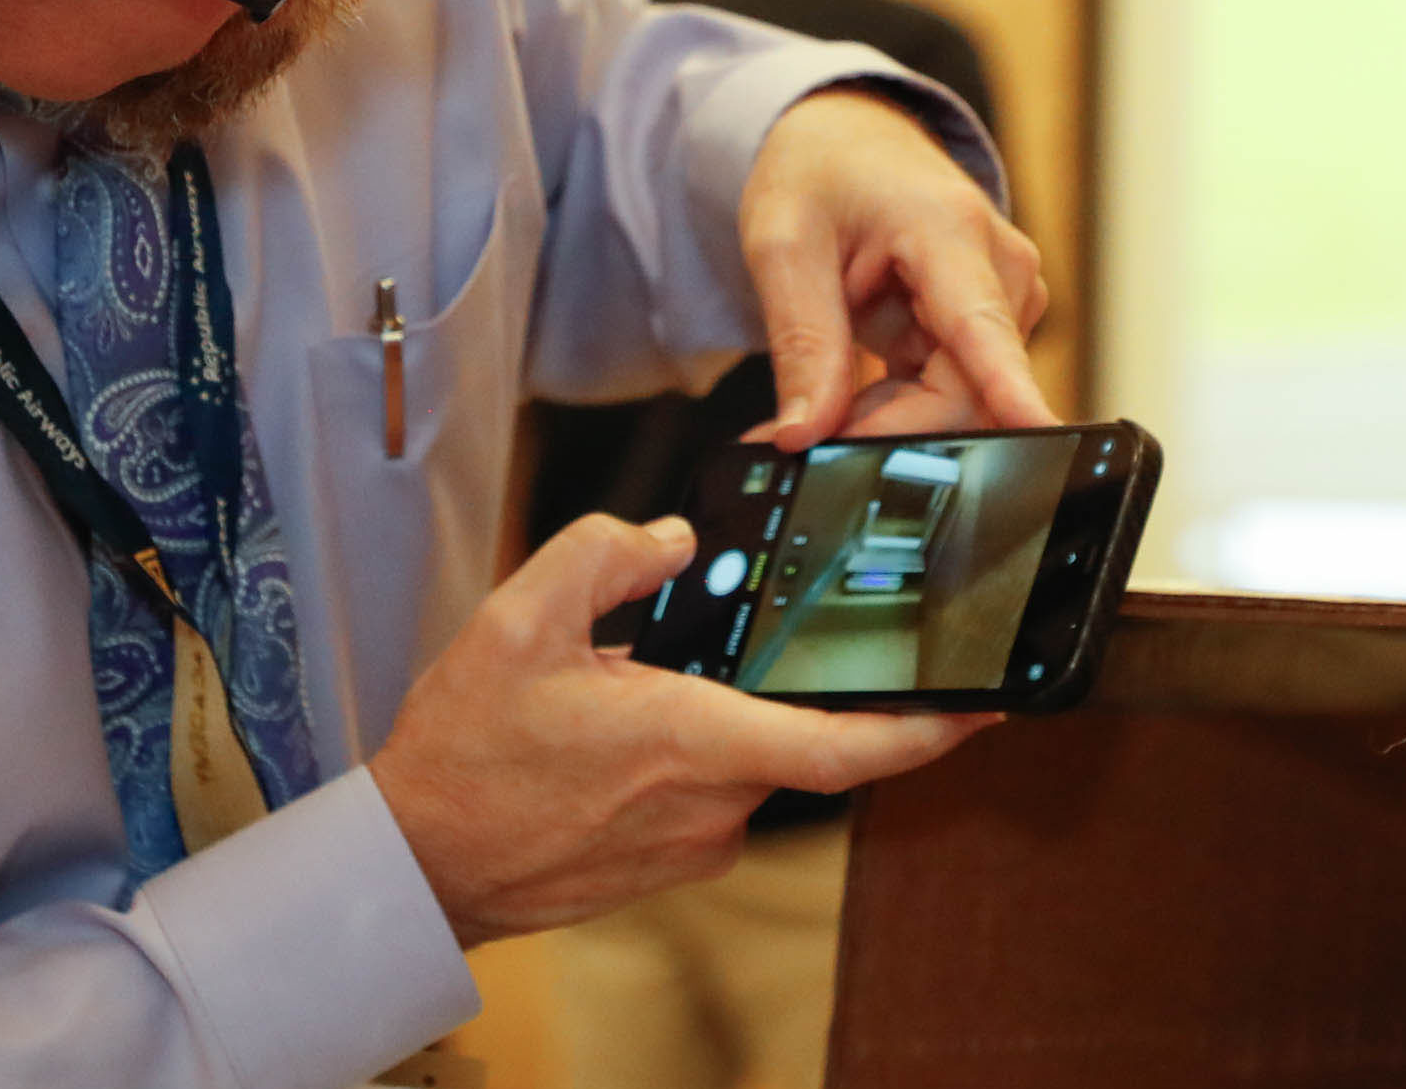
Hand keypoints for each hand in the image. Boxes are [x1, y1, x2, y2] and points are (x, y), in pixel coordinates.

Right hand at [370, 516, 988, 945]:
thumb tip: (678, 539)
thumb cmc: (467, 753)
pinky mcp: (668, 865)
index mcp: (697, 744)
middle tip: (769, 636)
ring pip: (748, 761)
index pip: (850, 749)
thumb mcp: (522, 617)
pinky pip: (710, 793)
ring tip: (638, 682)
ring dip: (724, 716)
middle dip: (793, 685)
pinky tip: (621, 728)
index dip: (931, 730)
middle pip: (801, 738)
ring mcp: (693, 846)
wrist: (417, 862)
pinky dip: (691, 752)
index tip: (988, 704)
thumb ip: (611, 552)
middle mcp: (714, 807)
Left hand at [738, 88, 1051, 447]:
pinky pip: (951, 391)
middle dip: (885, 429)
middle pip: (965, 390)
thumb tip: (807, 432)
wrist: (844, 138)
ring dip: (885, 417)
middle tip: (803, 438)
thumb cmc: (819, 172)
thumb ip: (802, 343)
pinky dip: (894, 405)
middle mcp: (999, 265)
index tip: (1043, 434)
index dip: (1012, 393)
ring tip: (820, 395)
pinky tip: (848, 390)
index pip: (986, 330)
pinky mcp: (991, 321)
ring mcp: (1003, 295)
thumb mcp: (782, 247)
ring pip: (957, 400)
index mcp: (948, 229)